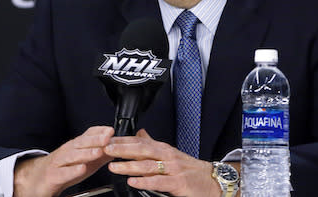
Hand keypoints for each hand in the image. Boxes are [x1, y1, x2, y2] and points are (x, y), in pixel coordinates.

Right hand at [13, 126, 113, 196]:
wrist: (37, 180)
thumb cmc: (63, 168)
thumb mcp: (84, 160)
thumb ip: (100, 153)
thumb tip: (116, 147)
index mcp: (76, 146)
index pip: (88, 134)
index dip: (99, 132)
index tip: (111, 130)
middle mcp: (67, 151)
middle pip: (82, 143)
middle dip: (96, 139)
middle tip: (108, 137)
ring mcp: (59, 162)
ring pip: (73, 156)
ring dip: (87, 153)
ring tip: (98, 152)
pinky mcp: (53, 176)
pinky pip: (63, 173)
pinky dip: (72, 170)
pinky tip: (81, 169)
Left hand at [105, 129, 220, 196]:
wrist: (212, 181)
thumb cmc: (191, 169)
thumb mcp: (171, 153)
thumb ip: (154, 144)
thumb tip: (140, 133)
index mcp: (163, 149)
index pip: (140, 142)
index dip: (123, 141)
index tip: (107, 140)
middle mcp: (167, 156)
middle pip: (142, 150)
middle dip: (122, 149)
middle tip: (106, 149)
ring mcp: (173, 169)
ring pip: (148, 165)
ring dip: (129, 165)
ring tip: (114, 166)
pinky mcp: (178, 183)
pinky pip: (159, 182)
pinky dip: (145, 181)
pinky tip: (133, 182)